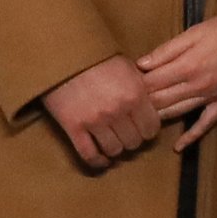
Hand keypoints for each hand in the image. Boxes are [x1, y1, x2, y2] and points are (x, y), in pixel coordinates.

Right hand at [39, 55, 163, 168]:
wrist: (64, 55)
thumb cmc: (98, 58)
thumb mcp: (128, 68)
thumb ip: (140, 89)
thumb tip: (152, 104)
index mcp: (135, 95)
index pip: (152, 128)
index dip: (149, 131)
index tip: (144, 129)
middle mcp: (118, 111)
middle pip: (134, 142)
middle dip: (133, 141)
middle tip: (127, 136)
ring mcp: (95, 121)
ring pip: (114, 150)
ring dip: (116, 149)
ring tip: (114, 143)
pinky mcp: (74, 127)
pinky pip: (89, 154)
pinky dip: (97, 161)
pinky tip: (101, 160)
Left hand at [137, 8, 216, 147]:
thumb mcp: (196, 31)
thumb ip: (167, 49)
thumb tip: (141, 64)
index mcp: (187, 65)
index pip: (150, 82)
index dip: (132, 85)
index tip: (118, 87)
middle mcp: (197, 85)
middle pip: (159, 100)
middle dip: (138, 104)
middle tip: (123, 106)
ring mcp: (211, 97)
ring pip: (177, 113)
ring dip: (156, 118)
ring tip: (138, 121)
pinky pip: (206, 123)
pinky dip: (191, 137)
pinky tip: (178, 147)